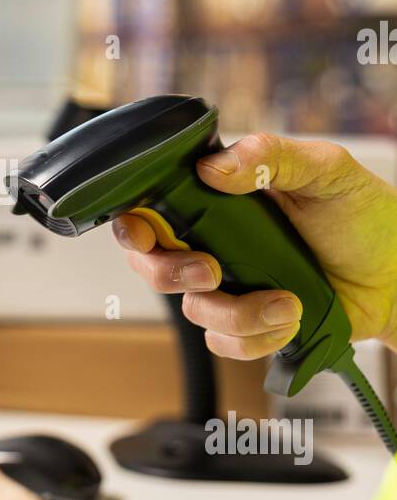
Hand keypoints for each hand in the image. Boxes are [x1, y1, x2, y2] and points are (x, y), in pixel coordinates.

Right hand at [112, 133, 396, 361]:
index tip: (148, 233)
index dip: (134, 225)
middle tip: (211, 270)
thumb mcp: (326, 170)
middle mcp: (216, 242)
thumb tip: (214, 167)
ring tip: (286, 302)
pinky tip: (290, 318)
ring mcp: (232, 286)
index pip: (151, 208)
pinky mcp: (251, 324)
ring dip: (237, 314)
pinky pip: (225, 344)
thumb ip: (272, 155)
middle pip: (153, 266)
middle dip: (171, 274)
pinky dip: (256, 338)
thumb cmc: (364, 216)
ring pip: (194, 312)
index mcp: (219, 199)